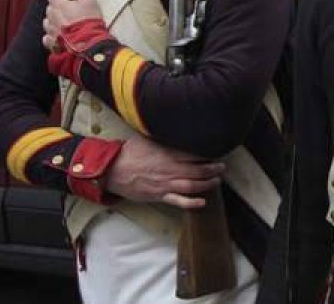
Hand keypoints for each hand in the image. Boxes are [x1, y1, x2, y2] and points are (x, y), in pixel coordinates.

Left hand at [42, 0, 101, 50]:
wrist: (87, 43)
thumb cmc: (89, 21)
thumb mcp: (90, 1)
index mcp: (59, 5)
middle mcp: (51, 17)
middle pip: (49, 9)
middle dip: (56, 9)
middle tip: (68, 12)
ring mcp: (50, 30)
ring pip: (47, 23)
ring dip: (53, 22)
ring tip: (64, 25)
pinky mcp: (51, 43)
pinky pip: (47, 38)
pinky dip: (52, 36)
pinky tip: (60, 37)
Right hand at [104, 137, 224, 208]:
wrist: (111, 170)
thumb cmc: (128, 152)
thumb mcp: (147, 139)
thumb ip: (164, 138)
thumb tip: (177, 130)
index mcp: (168, 153)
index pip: (194, 154)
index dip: (207, 154)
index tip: (216, 152)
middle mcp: (170, 169)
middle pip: (198, 170)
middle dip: (213, 169)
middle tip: (222, 167)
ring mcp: (165, 184)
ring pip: (192, 185)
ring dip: (207, 184)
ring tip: (217, 180)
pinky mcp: (159, 195)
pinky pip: (178, 200)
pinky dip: (192, 203)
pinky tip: (202, 202)